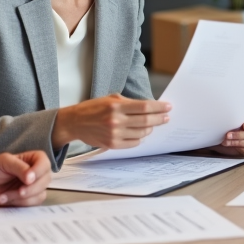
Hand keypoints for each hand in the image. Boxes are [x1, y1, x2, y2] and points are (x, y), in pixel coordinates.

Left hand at [0, 151, 51, 206]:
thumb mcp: (4, 162)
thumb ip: (19, 167)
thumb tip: (31, 178)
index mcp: (33, 159)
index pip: (45, 163)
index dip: (39, 172)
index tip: (27, 179)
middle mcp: (36, 173)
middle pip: (46, 180)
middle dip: (31, 188)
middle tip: (19, 191)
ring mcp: (33, 187)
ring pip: (40, 194)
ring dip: (22, 198)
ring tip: (4, 196)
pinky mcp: (28, 199)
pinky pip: (33, 204)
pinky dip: (19, 203)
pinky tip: (6, 199)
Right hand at [53, 94, 170, 149]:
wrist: (75, 122)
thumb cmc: (93, 108)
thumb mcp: (110, 99)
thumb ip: (129, 103)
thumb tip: (148, 106)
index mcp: (116, 106)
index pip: (144, 107)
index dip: (159, 107)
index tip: (168, 107)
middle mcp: (116, 120)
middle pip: (146, 121)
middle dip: (159, 119)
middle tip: (166, 117)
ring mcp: (114, 134)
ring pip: (141, 133)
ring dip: (150, 128)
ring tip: (152, 124)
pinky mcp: (112, 144)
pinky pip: (133, 143)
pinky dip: (140, 138)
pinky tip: (141, 133)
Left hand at [206, 113, 243, 156]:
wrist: (222, 138)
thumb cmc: (228, 126)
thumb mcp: (230, 120)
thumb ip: (234, 117)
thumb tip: (228, 114)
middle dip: (241, 134)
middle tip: (228, 135)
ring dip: (238, 142)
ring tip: (225, 141)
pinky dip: (238, 148)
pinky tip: (229, 145)